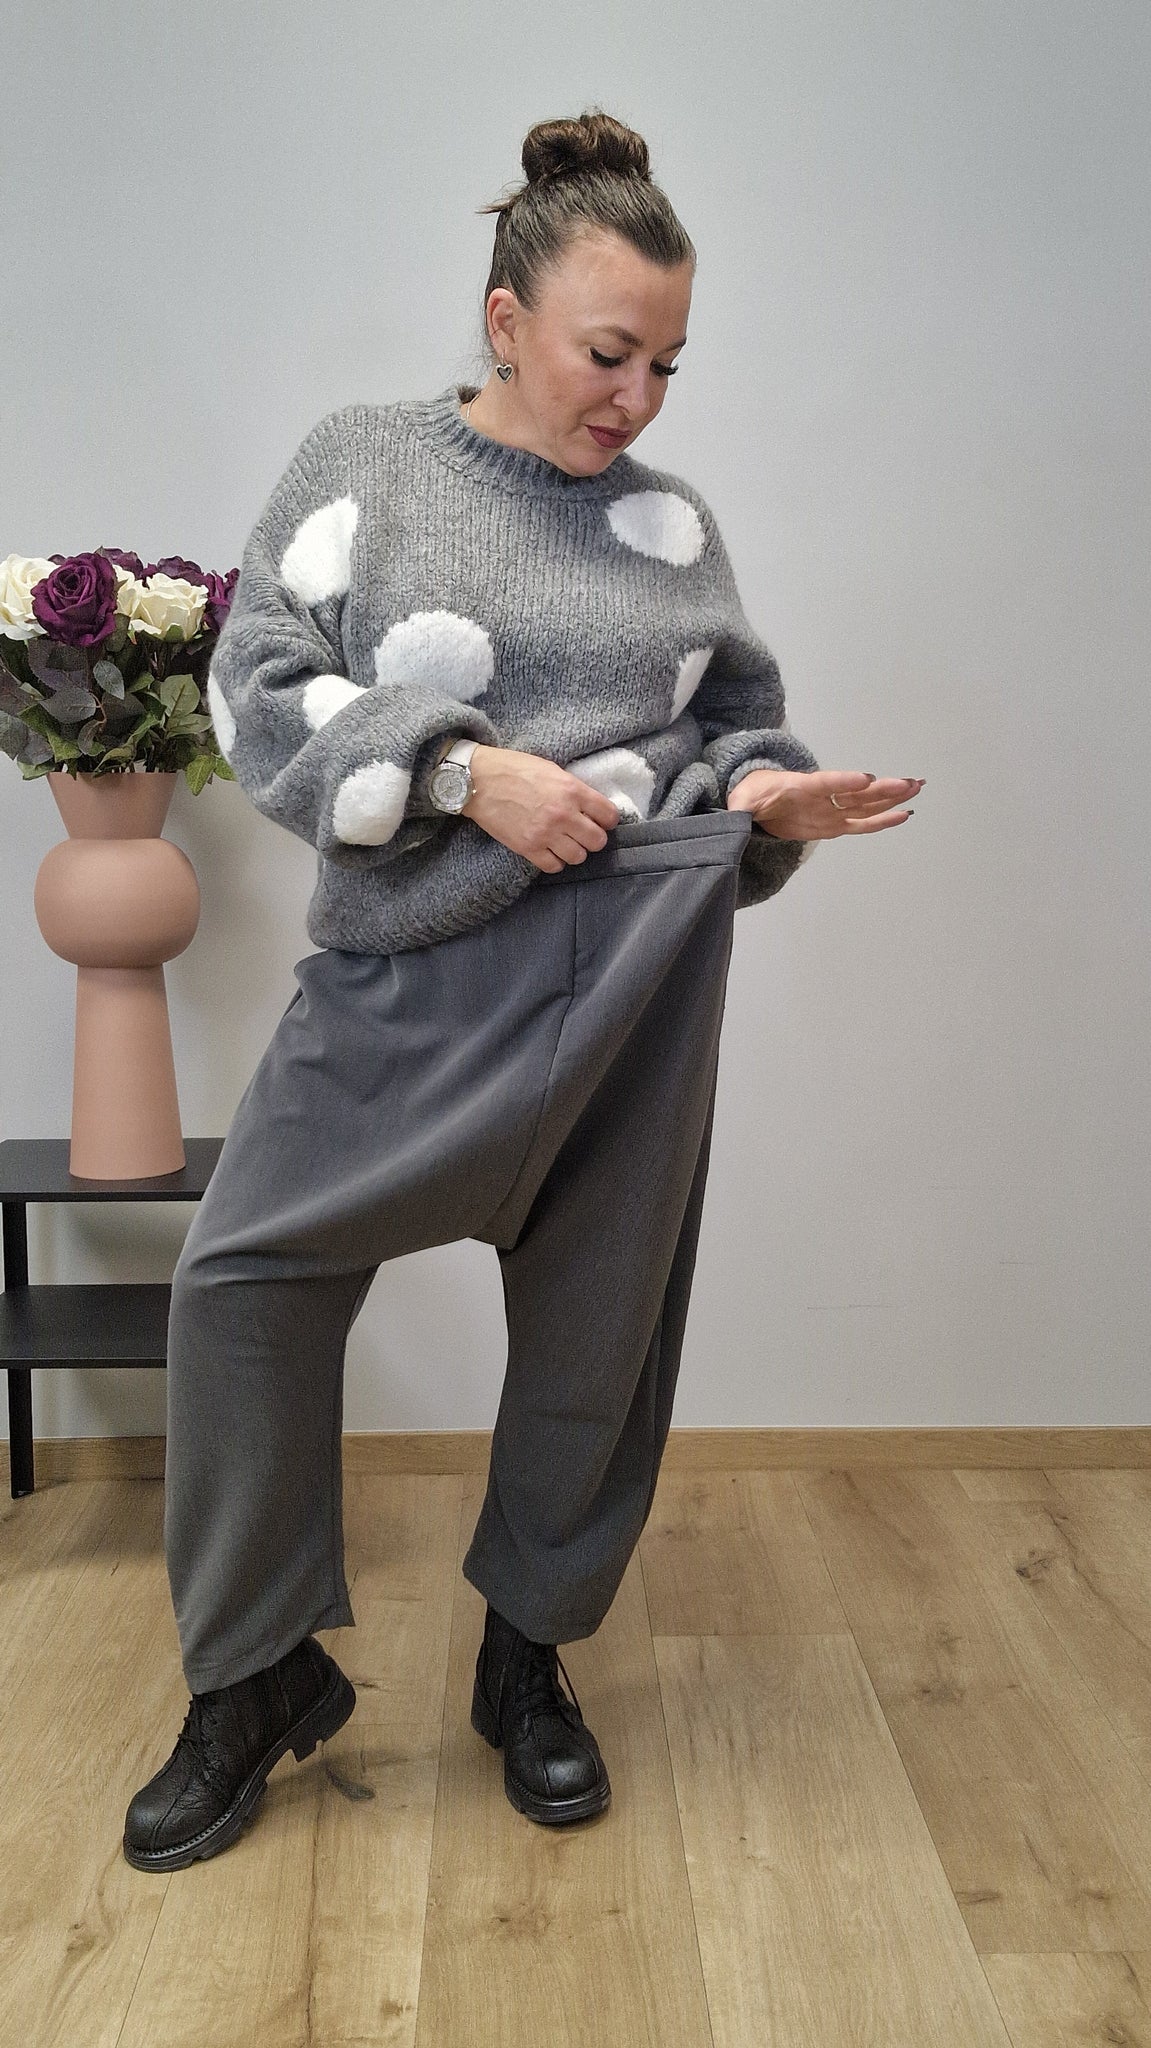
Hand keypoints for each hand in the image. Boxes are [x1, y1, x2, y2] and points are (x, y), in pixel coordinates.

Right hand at [462, 744, 620, 870]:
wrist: (477, 781)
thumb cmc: (513, 768)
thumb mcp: (552, 769)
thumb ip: (573, 789)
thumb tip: (591, 806)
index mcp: (572, 790)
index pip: (609, 815)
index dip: (607, 819)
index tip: (601, 819)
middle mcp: (563, 815)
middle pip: (597, 841)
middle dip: (593, 837)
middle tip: (583, 832)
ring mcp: (546, 834)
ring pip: (579, 857)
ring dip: (575, 850)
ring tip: (565, 842)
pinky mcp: (528, 848)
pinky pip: (554, 866)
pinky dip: (555, 861)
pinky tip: (549, 850)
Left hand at [726, 768, 924, 839]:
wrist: (755, 797)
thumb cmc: (749, 795)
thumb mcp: (739, 802)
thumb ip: (741, 810)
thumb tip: (735, 816)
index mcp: (799, 787)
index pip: (824, 784)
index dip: (843, 782)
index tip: (865, 779)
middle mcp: (820, 797)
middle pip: (855, 793)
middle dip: (882, 788)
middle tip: (910, 782)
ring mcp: (829, 809)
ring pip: (865, 804)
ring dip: (891, 798)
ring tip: (917, 789)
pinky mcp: (832, 824)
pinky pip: (860, 823)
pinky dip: (881, 821)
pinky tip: (903, 815)